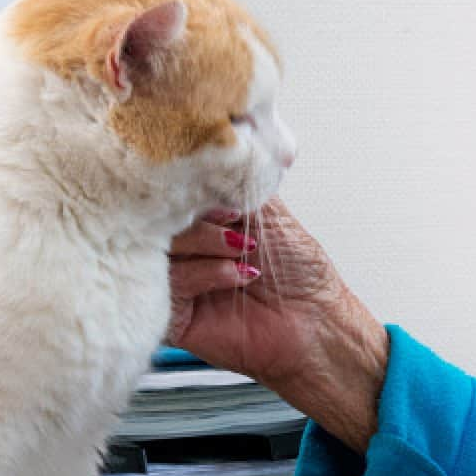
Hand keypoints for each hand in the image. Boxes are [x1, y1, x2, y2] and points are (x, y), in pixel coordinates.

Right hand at [167, 199, 389, 446]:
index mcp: (201, 224)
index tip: (225, 193)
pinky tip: (239, 276)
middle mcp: (185, 251)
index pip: (173, 196)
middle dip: (198, 217)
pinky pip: (170, 285)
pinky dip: (205, 273)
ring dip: (205, 243)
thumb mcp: (269, 212)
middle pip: (158, 220)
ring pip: (159, 249)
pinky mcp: (174, 316)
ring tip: (242, 249)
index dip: (192, 188)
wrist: (316, 324)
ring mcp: (176, 282)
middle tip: (234, 222)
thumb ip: (235, 184)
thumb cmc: (300, 273)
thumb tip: (211, 151)